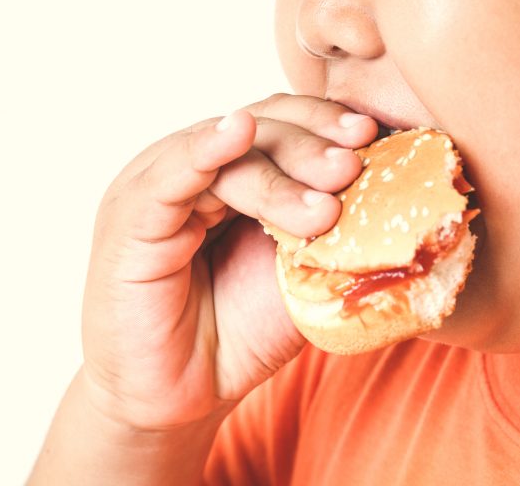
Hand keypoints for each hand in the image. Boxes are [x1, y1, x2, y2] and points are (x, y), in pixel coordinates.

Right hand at [80, 94, 377, 429]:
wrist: (183, 395)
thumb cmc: (240, 329)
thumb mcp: (299, 272)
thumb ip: (328, 229)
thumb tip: (390, 194)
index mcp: (237, 175)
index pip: (284, 125)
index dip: (326, 124)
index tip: (374, 135)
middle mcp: (198, 172)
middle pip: (260, 131)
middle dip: (311, 147)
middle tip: (352, 167)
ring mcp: (160, 189)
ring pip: (226, 157)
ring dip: (280, 171)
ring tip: (324, 208)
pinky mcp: (129, 220)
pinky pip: (167, 179)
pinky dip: (202, 152)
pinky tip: (237, 133)